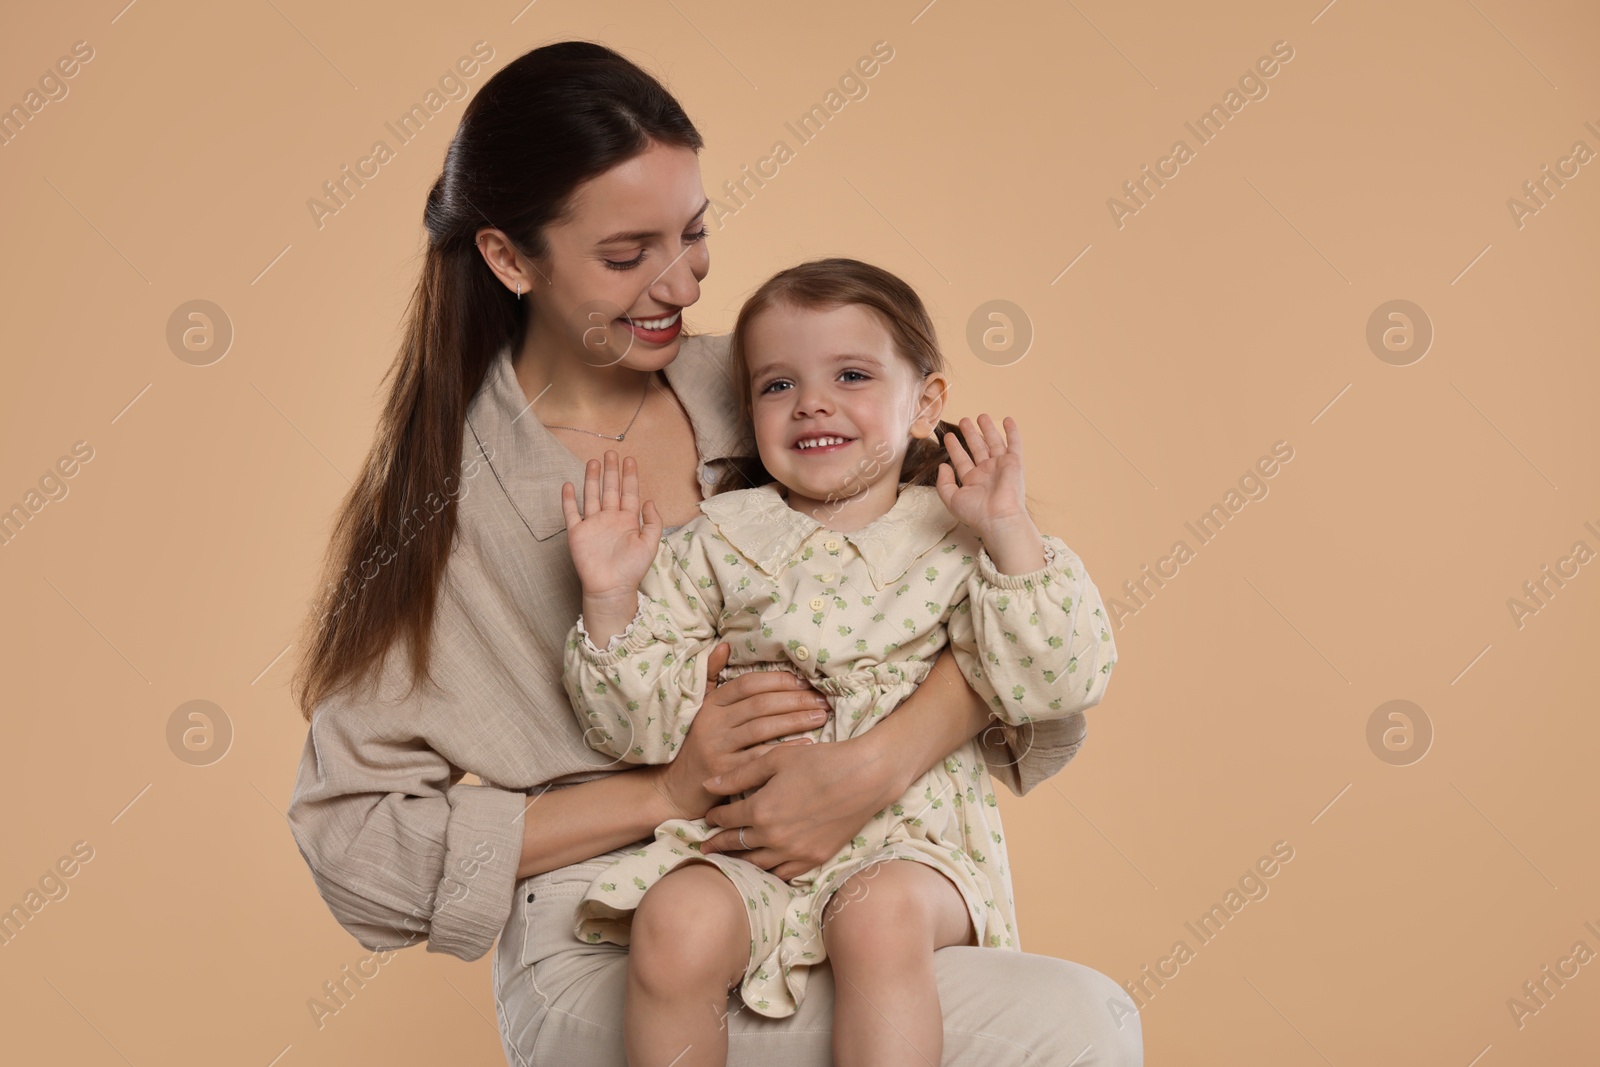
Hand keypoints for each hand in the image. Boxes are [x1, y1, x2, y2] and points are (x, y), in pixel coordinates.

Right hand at [560, 450, 660, 599]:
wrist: (611, 588)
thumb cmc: (632, 569)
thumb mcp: (650, 544)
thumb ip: (653, 522)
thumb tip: (649, 500)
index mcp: (628, 520)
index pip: (629, 493)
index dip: (629, 476)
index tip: (630, 459)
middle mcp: (610, 518)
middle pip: (610, 489)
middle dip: (611, 471)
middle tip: (611, 453)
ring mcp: (593, 524)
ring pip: (591, 496)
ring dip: (592, 479)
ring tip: (593, 461)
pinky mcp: (577, 533)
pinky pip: (572, 513)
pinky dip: (569, 499)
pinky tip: (569, 485)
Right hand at [649, 643, 834, 821]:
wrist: (676, 788)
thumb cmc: (698, 745)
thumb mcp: (701, 708)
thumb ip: (712, 676)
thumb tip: (724, 645)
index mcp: (711, 705)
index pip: (747, 684)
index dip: (777, 680)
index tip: (803, 681)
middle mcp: (712, 723)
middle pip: (760, 704)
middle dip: (794, 699)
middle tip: (822, 700)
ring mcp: (717, 747)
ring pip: (762, 728)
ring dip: (795, 720)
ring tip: (820, 716)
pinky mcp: (724, 772)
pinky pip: (760, 757)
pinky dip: (786, 749)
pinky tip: (807, 744)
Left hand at [698, 727, 902, 881]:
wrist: (865, 777)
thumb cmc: (821, 760)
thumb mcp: (776, 759)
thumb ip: (739, 775)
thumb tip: (708, 785)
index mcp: (761, 810)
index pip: (727, 818)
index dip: (714, 817)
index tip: (709, 816)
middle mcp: (774, 837)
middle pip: (736, 845)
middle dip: (718, 844)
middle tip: (705, 846)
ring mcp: (795, 852)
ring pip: (757, 863)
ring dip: (739, 861)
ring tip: (728, 860)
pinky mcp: (815, 859)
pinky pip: (783, 873)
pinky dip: (769, 871)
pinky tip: (763, 867)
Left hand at [935, 413, 1031, 537]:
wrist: (998, 517)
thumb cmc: (975, 512)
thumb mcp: (951, 498)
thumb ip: (944, 482)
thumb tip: (943, 465)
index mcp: (973, 480)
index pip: (961, 460)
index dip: (954, 448)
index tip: (948, 436)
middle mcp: (987, 472)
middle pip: (977, 448)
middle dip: (970, 434)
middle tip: (964, 420)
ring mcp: (1001, 466)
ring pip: (993, 443)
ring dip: (988, 429)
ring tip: (981, 416)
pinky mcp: (1014, 463)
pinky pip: (1014, 444)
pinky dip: (1012, 432)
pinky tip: (1007, 420)